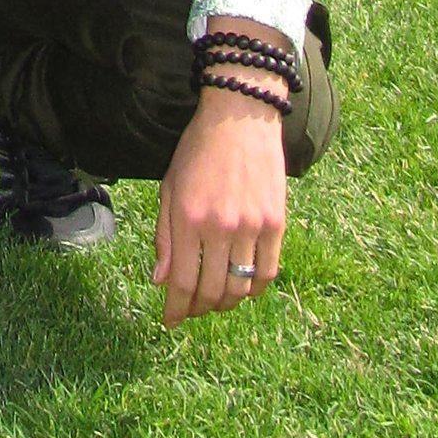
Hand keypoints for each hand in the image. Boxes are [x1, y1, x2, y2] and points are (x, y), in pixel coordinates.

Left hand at [153, 85, 286, 326]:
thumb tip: (161, 281)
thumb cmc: (198, 150)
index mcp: (188, 218)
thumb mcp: (169, 187)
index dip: (176, 308)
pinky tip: (242, 288)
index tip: (170, 320)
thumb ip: (164, 236)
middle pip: (211, 291)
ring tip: (214, 301)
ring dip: (225, 303)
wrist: (240, 117)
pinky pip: (268, 273)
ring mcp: (252, 227)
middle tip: (191, 310)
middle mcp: (221, 227)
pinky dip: (254, 289)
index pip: (182, 281)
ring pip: (240, 288)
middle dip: (198, 309)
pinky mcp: (276, 224)